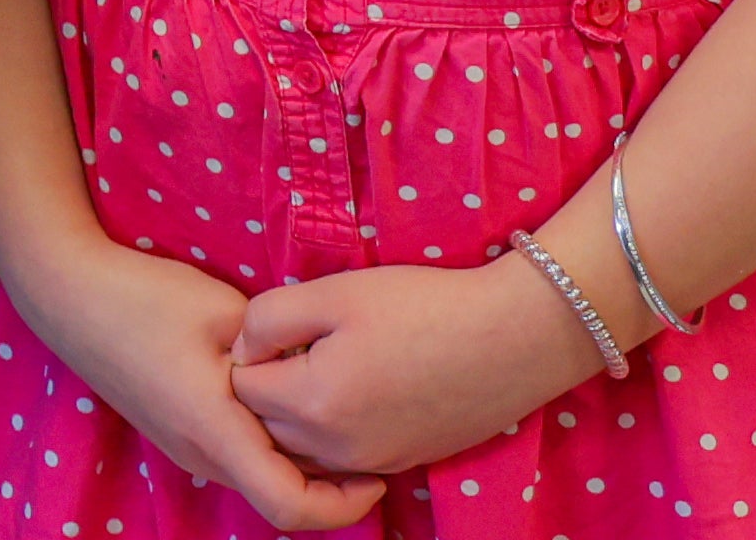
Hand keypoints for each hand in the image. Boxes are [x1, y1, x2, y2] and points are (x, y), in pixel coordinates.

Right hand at [4, 239, 386, 527]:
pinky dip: (273, 448)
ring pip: (259, 478)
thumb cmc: (144, 298)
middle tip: (370, 440)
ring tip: (332, 416)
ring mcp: (183, 447)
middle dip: (332, 485)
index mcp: (214, 429)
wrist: (67, 292)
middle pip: (280, 499)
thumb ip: (277, 350)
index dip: (342, 507)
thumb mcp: (226, 313)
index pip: (289, 507)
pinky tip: (285, 405)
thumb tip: (320, 369)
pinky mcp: (175, 432)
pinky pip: (238, 457)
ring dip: (301, 465)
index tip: (376, 475)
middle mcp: (199, 453)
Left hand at [231, 257, 608, 482]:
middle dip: (265, 387)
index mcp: (314, 402)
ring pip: (303, 449)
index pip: (240, 388)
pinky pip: (344, 459)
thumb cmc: (421, 305)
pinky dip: (333, 432)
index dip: (248, 352)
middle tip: (291, 343)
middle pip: (267, 425)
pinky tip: (355, 388)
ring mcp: (376, 461)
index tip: (274, 325)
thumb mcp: (333, 293)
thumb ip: (268, 320)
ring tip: (319, 365)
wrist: (514, 337)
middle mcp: (340, 447)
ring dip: (295, 415)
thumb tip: (241, 349)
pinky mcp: (405, 461)